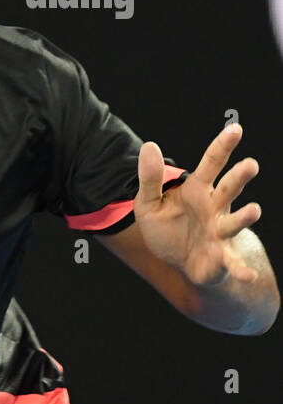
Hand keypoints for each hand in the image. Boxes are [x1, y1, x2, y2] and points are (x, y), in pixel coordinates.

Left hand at [133, 124, 262, 287]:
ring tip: (254, 210)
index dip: (222, 146)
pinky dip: (241, 270)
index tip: (235, 128)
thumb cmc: (166, 226)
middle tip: (251, 164)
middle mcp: (214, 208)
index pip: (211, 164)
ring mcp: (220, 232)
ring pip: (235, 222)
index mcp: (197, 190)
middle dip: (239, 177)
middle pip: (229, 189)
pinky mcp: (220, 257)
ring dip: (245, 217)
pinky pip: (232, 263)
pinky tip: (247, 275)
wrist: (176, 261)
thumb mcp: (148, 202)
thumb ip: (149, 178)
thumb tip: (149, 146)